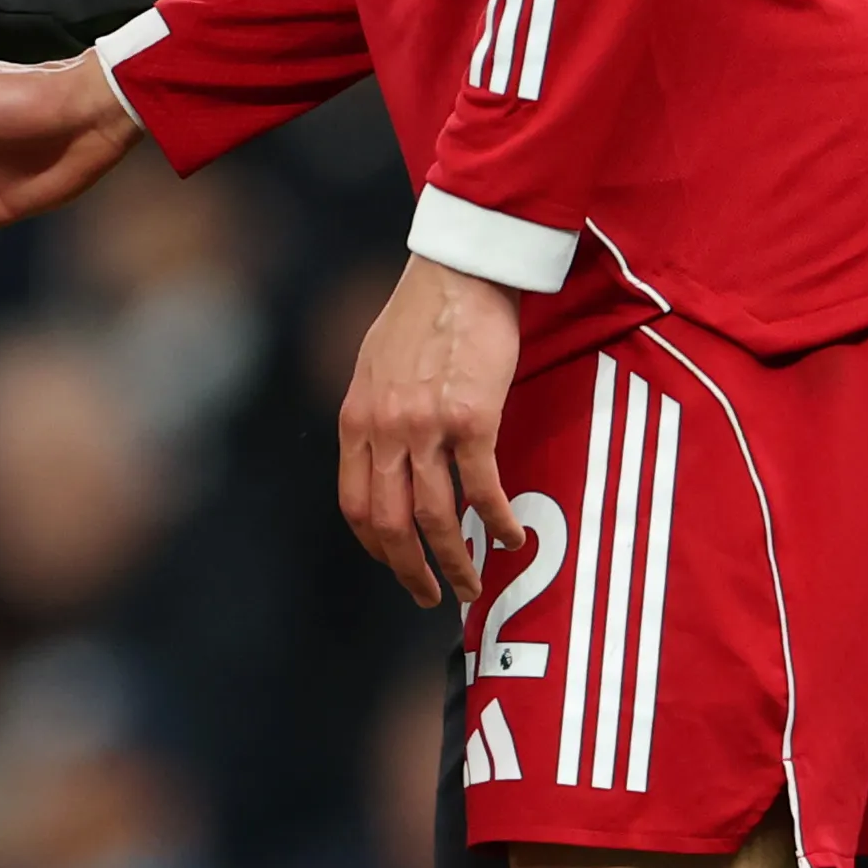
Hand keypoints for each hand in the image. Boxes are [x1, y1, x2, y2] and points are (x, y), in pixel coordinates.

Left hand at [339, 252, 521, 607]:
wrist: (458, 270)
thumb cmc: (423, 315)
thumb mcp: (374, 367)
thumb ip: (375, 415)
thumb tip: (385, 456)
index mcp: (355, 421)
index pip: (355, 505)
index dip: (375, 546)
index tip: (395, 565)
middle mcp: (384, 430)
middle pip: (390, 524)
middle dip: (411, 571)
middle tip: (432, 597)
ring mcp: (426, 426)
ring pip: (434, 518)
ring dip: (455, 561)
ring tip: (473, 585)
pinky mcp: (472, 418)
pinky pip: (482, 489)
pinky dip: (498, 521)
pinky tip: (512, 537)